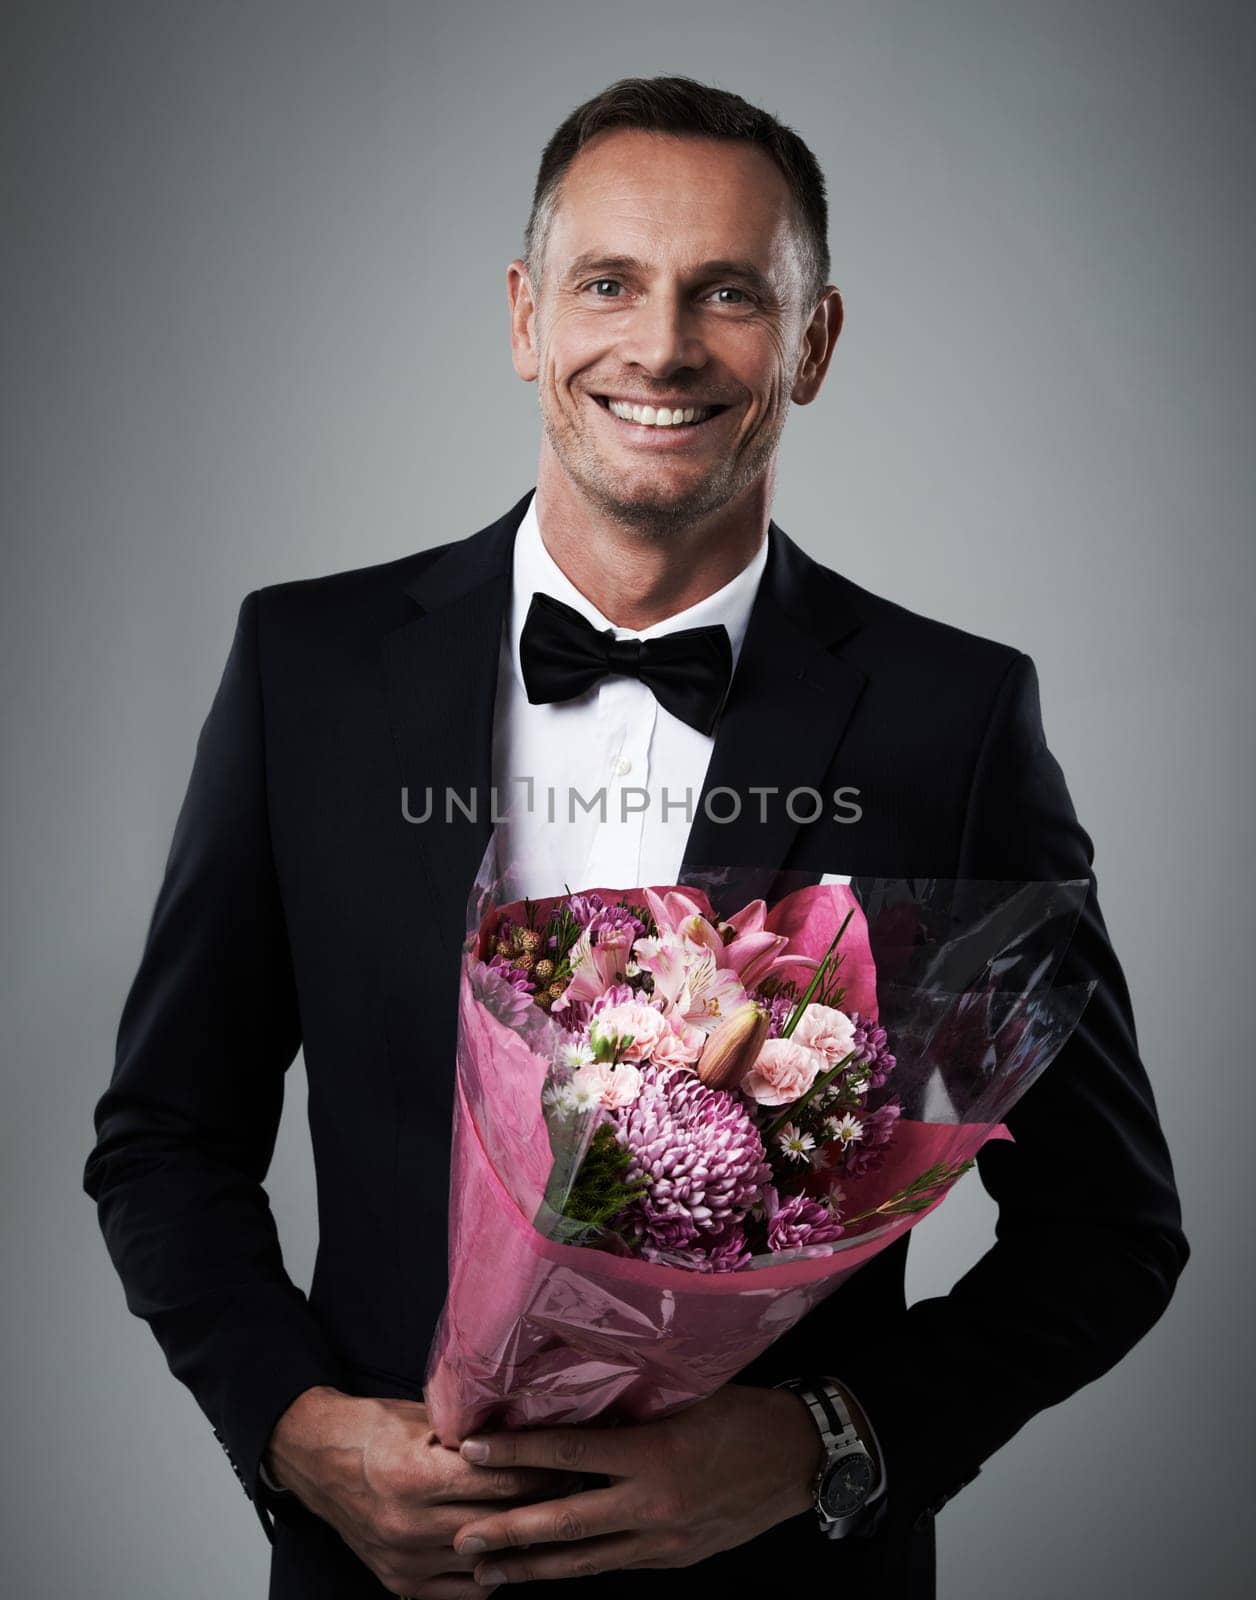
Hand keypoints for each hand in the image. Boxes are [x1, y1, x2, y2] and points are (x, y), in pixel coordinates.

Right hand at [263, 1386, 584, 1597]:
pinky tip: (506, 1549)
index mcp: (416, 1475)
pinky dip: (490, 1571)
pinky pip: (464, 1590)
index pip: (499, 1482)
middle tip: (572, 1489)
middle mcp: (409, 1524)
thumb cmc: (374, 1429)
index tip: (569, 1464)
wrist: (317, 1461)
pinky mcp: (399, 1581)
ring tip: (546, 1518)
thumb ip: (472, 1433)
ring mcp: (404, 1559)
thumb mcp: (424, 1419)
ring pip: (485, 1561)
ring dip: (519, 1542)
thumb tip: (529, 1434)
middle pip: (498, 1523)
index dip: (541, 1473)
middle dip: (541, 1507)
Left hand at [450, 1383, 824, 1584]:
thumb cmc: (745, 1413)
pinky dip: (579, 1564)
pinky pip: (616, 1562)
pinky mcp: (674, 1556)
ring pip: (586, 1559)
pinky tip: (551, 1567)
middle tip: (460, 1537)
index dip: (519, 1453)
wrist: (801, 1461)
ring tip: (487, 1571)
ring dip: (533, 1566)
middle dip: (509, 1532)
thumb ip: (634, 1405)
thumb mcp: (689, 1396)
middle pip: (566, 1524)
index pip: (571, 1456)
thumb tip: (577, 1397)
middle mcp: (654, 1505)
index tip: (475, 1450)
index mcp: (655, 1456)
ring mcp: (664, 1539)